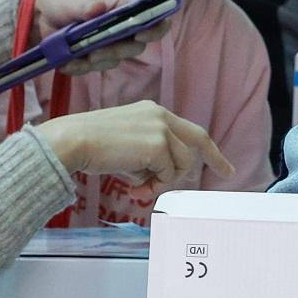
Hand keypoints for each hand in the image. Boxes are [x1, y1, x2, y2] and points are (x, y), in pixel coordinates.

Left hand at [26, 0, 173, 76]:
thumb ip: (85, 6)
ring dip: (95, 60)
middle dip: (117, 51)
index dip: (154, 28)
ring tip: (74, 55)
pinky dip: (79, 67)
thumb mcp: (71, 0)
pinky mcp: (96, 58)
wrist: (42, 15)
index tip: (140, 35)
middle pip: (136, 46)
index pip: (152, 17)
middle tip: (96, 53)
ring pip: (114, 60)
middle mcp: (123, 26)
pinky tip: (65, 62)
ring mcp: (110, 44)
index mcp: (125, 5)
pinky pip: (93, 68)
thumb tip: (99, 8)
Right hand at [34, 102, 234, 188]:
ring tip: (138, 186)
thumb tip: (159, 179)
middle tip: (214, 177)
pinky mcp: (157, 145)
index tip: (225, 167)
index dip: (210, 150)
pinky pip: (168, 174)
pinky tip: (133, 185)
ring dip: (163, 181)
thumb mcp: (125, 146)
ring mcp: (160, 129)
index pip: (190, 131)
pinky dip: (154, 185)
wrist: (72, 141)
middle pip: (195, 144)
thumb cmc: (89, 146)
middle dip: (203, 164)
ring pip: (182, 164)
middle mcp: (160, 116)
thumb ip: (147, 156)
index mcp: (152, 111)